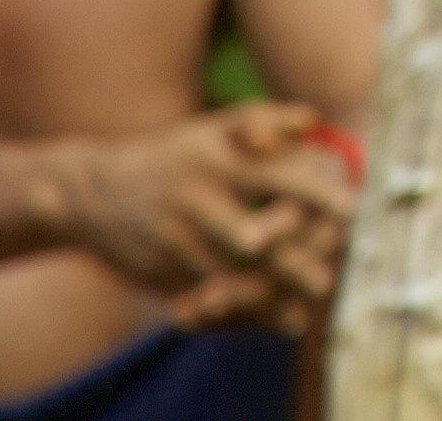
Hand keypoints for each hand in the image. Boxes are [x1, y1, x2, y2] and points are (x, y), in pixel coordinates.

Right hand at [64, 102, 353, 315]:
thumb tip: (314, 121)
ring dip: (262, 300)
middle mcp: (192, 199)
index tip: (351, 210)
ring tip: (299, 315)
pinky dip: (228, 314)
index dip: (315, 194)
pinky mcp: (154, 272)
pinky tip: (258, 321)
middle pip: (249, 240)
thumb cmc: (171, 155)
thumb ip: (264, 120)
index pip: (273, 178)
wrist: (90, 191)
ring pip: (221, 278)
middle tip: (326, 282)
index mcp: (213, 159)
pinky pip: (196, 297)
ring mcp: (170, 239)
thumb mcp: (210, 128)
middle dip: (289, 264)